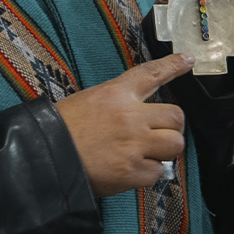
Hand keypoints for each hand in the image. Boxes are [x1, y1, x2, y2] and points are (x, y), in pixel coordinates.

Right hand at [54, 54, 191, 195]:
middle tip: (157, 134)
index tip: (188, 60)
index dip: (173, 66)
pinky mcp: (132, 171)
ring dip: (164, 150)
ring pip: (174, 144)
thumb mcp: (88, 101)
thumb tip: (141, 117)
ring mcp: (134, 144)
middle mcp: (130, 116)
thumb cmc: (61, 128)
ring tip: (146, 154)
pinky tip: (131, 170)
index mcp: (116, 93)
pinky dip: (148, 173)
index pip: (152, 74)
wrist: (45, 155)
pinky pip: (158, 172)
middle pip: (175, 116)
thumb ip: (118, 104)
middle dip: (170, 127)